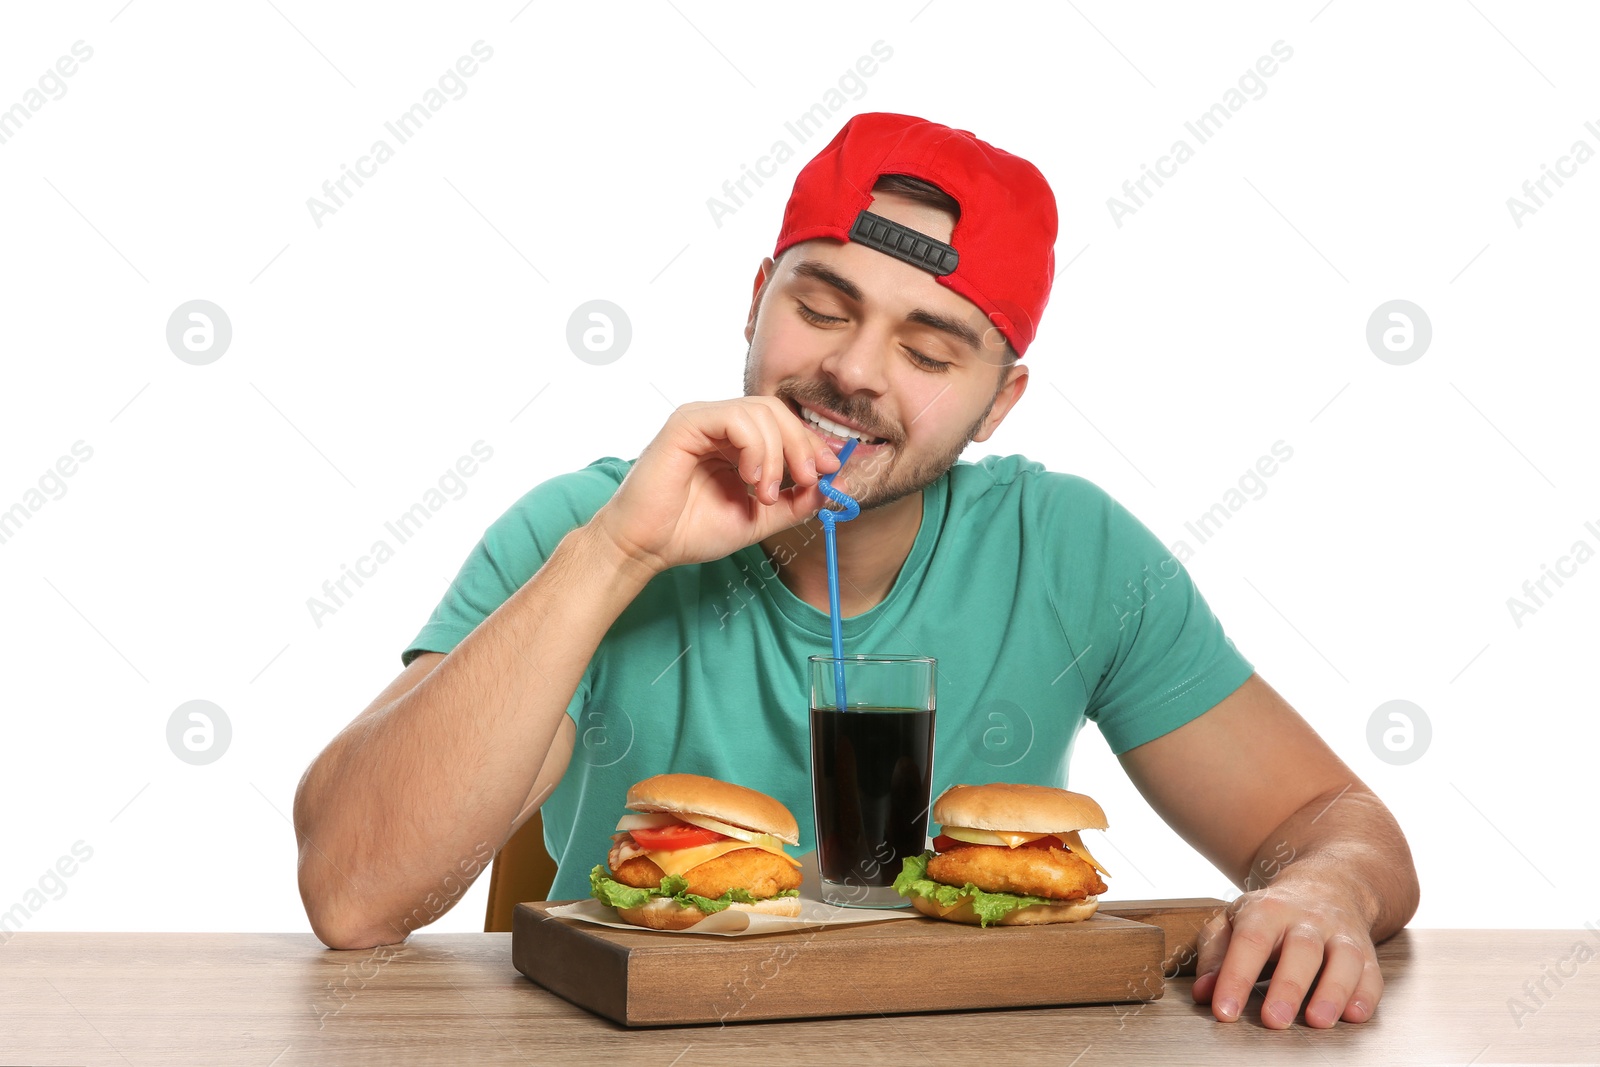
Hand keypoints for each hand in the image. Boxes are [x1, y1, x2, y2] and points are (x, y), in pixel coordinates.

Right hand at [590, 396, 840, 573]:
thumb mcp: (759, 519)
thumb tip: (833, 486)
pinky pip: (735, 418)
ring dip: (778, 454)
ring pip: (761, 412)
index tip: (830, 471)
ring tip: (767, 493)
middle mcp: (718, 424)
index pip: (783, 424)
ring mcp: (702, 419)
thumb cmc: (691, 531)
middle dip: (801, 445)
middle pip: (776, 411)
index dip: (811, 444)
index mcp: (734, 441)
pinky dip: (755, 447)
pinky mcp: (686, 423)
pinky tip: (751, 478)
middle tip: (808, 480)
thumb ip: (795, 502)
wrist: (647, 546)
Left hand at [1191, 881, 1383, 1028]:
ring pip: (1344, 959)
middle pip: (1301, 949)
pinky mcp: (1366, 952)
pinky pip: (1372, 973)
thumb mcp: (1234, 921)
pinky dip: (1366, 996)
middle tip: (1274, 1021)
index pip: (1250, 941)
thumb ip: (1215, 955)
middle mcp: (1307, 920)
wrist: (1326, 886)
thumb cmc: (1271, 914)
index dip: (1235, 977)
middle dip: (1288, 987)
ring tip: (1318, 1021)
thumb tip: (1203, 992)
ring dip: (1333, 991)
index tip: (1224, 1011)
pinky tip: (1354, 1015)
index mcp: (1267, 911)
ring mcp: (1340, 934)